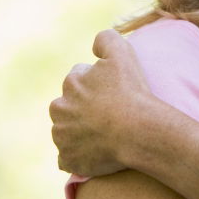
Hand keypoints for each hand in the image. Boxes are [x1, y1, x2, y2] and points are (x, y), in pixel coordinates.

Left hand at [50, 29, 161, 176]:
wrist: (138, 131)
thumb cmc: (131, 92)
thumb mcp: (122, 53)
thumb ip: (106, 39)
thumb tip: (95, 44)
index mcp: (71, 83)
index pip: (79, 79)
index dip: (97, 85)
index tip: (112, 93)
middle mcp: (60, 109)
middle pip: (69, 106)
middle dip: (82, 108)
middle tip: (108, 114)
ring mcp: (62, 137)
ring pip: (66, 131)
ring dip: (79, 131)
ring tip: (104, 134)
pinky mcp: (69, 159)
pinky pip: (68, 157)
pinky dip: (78, 155)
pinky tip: (96, 152)